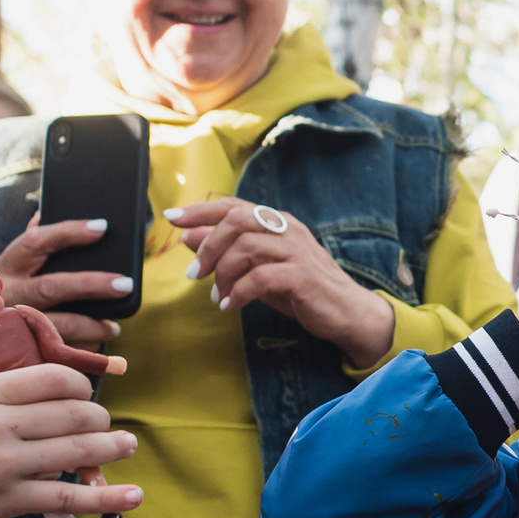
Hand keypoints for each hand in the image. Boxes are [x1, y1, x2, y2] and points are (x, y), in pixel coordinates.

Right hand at [0, 215, 129, 350]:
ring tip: (113, 326)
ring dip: (92, 327)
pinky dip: (81, 349)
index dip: (69, 232)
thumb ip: (30, 238)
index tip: (102, 227)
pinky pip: (57, 351)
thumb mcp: (7, 262)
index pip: (36, 241)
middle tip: (125, 284)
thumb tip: (46, 207)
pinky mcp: (19, 348)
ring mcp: (12, 323)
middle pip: (53, 287)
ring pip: (58, 325)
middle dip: (92, 285)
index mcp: (7, 265)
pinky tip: (95, 346)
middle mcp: (7, 293)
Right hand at [0, 365, 140, 517]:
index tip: (86, 394)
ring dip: (111, 447)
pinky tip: (133, 495)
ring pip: (77, 451)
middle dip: (98, 418)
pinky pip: (67, 498)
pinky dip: (106, 497)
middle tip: (105, 425)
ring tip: (127, 444)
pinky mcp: (7, 502)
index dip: (81, 385)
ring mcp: (3, 465)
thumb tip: (44, 393)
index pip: (52, 378)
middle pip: (72, 412)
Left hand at [169, 199, 395, 368]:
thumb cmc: (301, 289)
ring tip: (217, 296)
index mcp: (277, 222)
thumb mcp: (259, 267)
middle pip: (237, 221)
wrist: (346, 312)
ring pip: (246, 247)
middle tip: (194, 274)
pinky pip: (260, 278)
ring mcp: (296, 251)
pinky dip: (238, 292)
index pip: (233, 206)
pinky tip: (231, 305)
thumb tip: (189, 236)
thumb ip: (227, 251)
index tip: (173, 218)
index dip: (200, 210)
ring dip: (222, 273)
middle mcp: (287, 229)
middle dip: (208, 246)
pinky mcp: (302, 275)